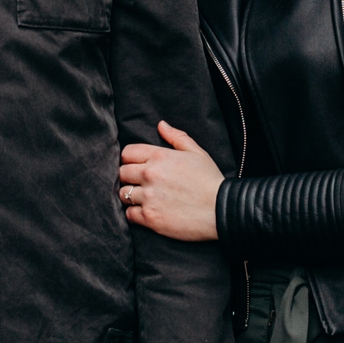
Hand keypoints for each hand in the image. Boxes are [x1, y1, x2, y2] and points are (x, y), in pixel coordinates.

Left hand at [117, 122, 223, 241]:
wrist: (221, 210)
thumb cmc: (210, 180)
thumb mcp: (197, 153)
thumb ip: (177, 137)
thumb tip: (161, 125)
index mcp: (159, 156)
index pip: (127, 153)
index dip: (130, 159)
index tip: (137, 166)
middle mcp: (150, 175)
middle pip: (122, 173)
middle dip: (129, 177)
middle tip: (141, 183)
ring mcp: (148, 197)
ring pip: (123, 194)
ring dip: (131, 196)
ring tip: (144, 198)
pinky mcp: (150, 217)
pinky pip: (129, 214)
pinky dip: (135, 213)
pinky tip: (147, 211)